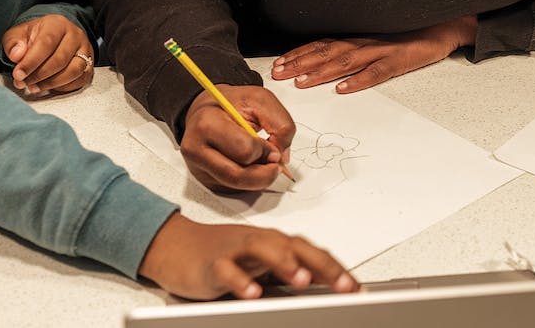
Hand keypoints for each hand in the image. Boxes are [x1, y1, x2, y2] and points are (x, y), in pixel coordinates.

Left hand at [1, 14, 93, 96]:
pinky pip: (79, 81)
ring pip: (73, 71)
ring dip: (51, 83)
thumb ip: (13, 43)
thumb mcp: (18, 34)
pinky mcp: (89, 66)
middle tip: (22, 83)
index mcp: (57, 24)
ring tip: (33, 87)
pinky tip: (47, 87)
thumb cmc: (34, 37)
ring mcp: (86, 51)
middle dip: (38, 75)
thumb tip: (16, 56)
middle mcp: (75, 35)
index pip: (46, 43)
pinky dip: (62, 88)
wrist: (53, 37)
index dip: (31, 62)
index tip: (18, 75)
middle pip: (60, 60)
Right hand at [139, 214, 357, 299]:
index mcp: (276, 243)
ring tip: (303, 280)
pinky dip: (240, 280)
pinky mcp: (212, 262)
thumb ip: (288, 274)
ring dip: (284, 263)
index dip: (337, 269)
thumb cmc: (223, 257)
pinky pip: (227, 270)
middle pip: (296, 246)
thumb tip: (326, 288)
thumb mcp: (260, 267)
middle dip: (323, 265)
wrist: (177, 247)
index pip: (313, 253)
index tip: (357, 289)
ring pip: (263, 248)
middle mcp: (260, 241)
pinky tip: (252, 293)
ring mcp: (236, 250)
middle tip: (344, 285)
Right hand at [182, 85, 295, 191]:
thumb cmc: (231, 104)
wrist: (207, 110)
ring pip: (237, 187)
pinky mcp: (206, 181)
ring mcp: (199, 169)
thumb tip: (282, 155)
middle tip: (275, 163)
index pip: (243, 150)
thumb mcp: (259, 99)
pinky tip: (251, 165)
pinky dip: (251, 181)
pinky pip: (235, 190)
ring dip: (260, 178)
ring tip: (265, 162)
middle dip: (264, 173)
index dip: (265, 151)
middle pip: (237, 176)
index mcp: (207, 125)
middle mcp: (197, 150)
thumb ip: (279, 122)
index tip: (272, 145)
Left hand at [269, 15, 478, 93]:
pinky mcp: (401, 60)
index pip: (323, 43)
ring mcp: (384, 50)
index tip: (279, 64)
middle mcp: (367, 41)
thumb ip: (358, 48)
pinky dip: (359, 80)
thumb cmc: (413, 33)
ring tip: (303, 83)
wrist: (446, 24)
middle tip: (279, 74)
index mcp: (360, 37)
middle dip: (300, 63)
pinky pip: (377, 71)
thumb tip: (330, 61)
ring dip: (322, 72)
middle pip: (327, 52)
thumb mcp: (381, 38)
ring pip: (346, 61)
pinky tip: (344, 88)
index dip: (299, 53)